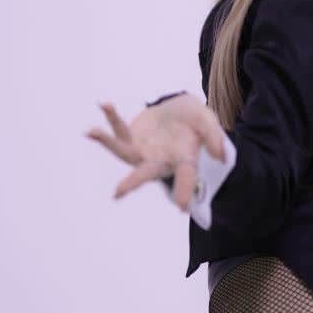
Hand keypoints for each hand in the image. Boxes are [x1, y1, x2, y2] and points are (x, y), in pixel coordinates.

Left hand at [85, 93, 227, 211]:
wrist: (178, 110)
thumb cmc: (194, 121)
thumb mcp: (207, 121)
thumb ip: (213, 136)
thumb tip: (220, 156)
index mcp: (183, 161)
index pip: (186, 177)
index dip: (184, 190)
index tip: (182, 208)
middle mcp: (159, 162)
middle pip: (145, 173)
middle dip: (132, 182)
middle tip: (118, 193)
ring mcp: (142, 152)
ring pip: (123, 152)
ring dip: (108, 143)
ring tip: (93, 132)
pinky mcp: (130, 139)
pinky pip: (119, 130)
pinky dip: (112, 118)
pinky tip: (104, 105)